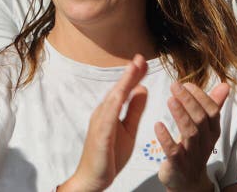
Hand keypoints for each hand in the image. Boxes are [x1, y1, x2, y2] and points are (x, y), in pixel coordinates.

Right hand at [60, 55, 148, 191]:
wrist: (93, 179)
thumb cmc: (109, 155)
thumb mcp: (129, 129)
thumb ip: (135, 109)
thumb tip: (142, 88)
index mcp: (111, 111)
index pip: (124, 90)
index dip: (134, 75)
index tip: (143, 61)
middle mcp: (103, 113)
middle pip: (118, 90)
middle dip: (129, 74)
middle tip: (140, 57)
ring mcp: (100, 123)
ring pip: (113, 99)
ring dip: (123, 83)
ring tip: (133, 69)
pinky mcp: (100, 135)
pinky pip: (108, 118)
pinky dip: (114, 104)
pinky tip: (121, 94)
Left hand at [155, 82, 229, 191]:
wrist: (187, 183)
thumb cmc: (194, 148)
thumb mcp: (205, 128)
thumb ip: (213, 105)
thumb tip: (225, 85)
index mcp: (212, 132)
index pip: (212, 112)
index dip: (201, 97)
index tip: (187, 84)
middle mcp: (205, 143)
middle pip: (200, 120)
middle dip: (189, 101)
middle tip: (175, 86)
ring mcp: (192, 155)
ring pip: (190, 133)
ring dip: (180, 115)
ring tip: (170, 99)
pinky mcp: (178, 165)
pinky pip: (173, 151)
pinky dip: (166, 138)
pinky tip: (158, 125)